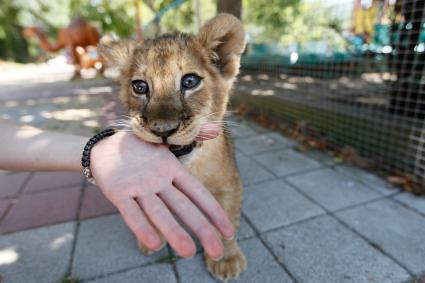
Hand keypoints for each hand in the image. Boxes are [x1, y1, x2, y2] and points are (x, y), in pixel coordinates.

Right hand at [90, 127, 232, 259]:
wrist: (102, 146)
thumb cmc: (140, 151)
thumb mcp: (165, 147)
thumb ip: (191, 143)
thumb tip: (217, 129)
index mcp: (172, 168)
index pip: (198, 192)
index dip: (214, 212)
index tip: (229, 232)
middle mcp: (159, 177)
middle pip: (184, 206)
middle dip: (202, 229)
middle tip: (218, 251)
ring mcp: (138, 185)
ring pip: (159, 212)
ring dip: (175, 233)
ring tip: (189, 253)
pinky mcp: (118, 192)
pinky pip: (131, 213)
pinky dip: (142, 228)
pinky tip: (154, 245)